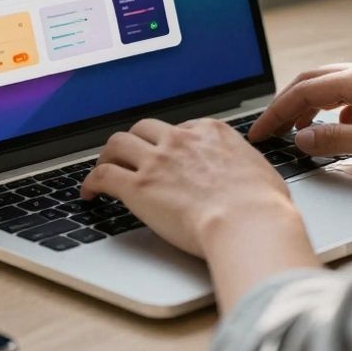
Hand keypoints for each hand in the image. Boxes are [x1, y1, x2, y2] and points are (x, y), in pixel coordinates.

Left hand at [80, 118, 306, 258]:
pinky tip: (88, 193)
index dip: (169, 143)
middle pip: (143, 129)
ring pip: (117, 144)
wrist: (248, 222)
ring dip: (107, 156)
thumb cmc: (262, 205)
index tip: (166, 155)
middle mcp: (180, 140)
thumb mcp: (260, 170)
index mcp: (210, 132)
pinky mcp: (138, 187)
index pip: (179, 128)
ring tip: (102, 169)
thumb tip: (247, 174)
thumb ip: (244, 165)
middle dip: (134, 141)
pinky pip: (103, 176)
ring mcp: (157, 161)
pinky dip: (90, 182)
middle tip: (128, 156)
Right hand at [247, 55, 351, 169]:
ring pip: (335, 84)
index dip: (276, 113)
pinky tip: (341, 127)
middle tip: (270, 129)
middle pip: (314, 80)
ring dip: (312, 105)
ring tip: (300, 131)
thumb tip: (302, 138)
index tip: (260, 132)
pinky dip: (337, 107)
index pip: (305, 91)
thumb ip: (336, 140)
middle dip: (288, 105)